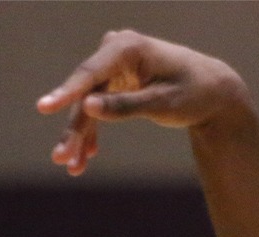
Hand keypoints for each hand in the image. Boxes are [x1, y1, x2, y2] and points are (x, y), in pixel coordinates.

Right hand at [36, 30, 248, 175]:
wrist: (214, 90)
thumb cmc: (194, 92)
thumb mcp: (163, 103)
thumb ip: (126, 105)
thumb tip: (87, 107)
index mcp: (128, 48)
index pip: (91, 73)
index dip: (67, 93)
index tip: (45, 107)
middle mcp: (115, 51)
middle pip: (86, 94)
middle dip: (75, 128)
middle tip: (60, 159)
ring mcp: (113, 66)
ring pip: (89, 104)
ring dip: (81, 136)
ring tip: (72, 166)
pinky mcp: (115, 81)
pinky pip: (98, 107)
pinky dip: (94, 131)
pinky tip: (87, 157)